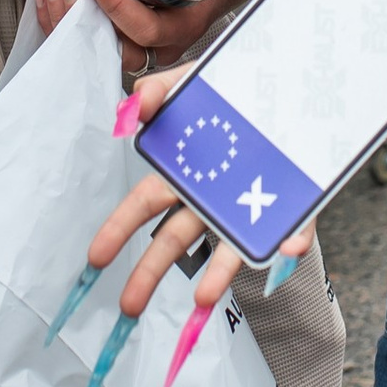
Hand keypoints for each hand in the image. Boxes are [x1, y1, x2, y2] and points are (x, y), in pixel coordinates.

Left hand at [27, 0, 218, 71]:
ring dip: (66, 19)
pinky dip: (60, 23)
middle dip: (82, 16)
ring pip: (95, 49)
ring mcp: (138, 46)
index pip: (148, 29)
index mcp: (183, 22)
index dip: (119, 8)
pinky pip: (85, 44)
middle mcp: (160, 43)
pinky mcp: (118, 43)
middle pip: (115, 47)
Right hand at [88, 60, 312, 319]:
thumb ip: (157, 90)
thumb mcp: (190, 81)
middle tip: (128, 305)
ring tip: (202, 297)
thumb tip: (132, 107)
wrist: (287, 85)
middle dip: (149, 273)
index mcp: (181, 173)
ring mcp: (246, 205)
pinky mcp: (290, 206)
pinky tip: (288, 249)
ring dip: (217, 273)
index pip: (142, 207)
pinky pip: (291, 228)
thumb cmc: (229, 89)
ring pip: (227, 247)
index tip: (95, 258)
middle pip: (173, 240)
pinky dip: (291, 242)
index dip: (117, 230)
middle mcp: (208, 197)